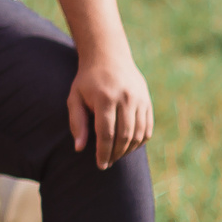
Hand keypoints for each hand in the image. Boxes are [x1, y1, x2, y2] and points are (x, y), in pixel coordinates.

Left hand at [67, 50, 152, 168]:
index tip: (100, 165)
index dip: (104, 153)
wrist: (108, 57)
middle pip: (124, 136)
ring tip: (116, 156)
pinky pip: (147, 128)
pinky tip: (129, 146)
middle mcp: (126, 99)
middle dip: (116, 154)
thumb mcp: (74, 98)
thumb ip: (77, 123)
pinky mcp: (147, 101)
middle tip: (108, 163)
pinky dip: (140, 141)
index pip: (106, 134)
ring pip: (138, 134)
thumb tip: (80, 148)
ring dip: (128, 150)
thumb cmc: (87, 81)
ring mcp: (140, 100)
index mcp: (105, 99)